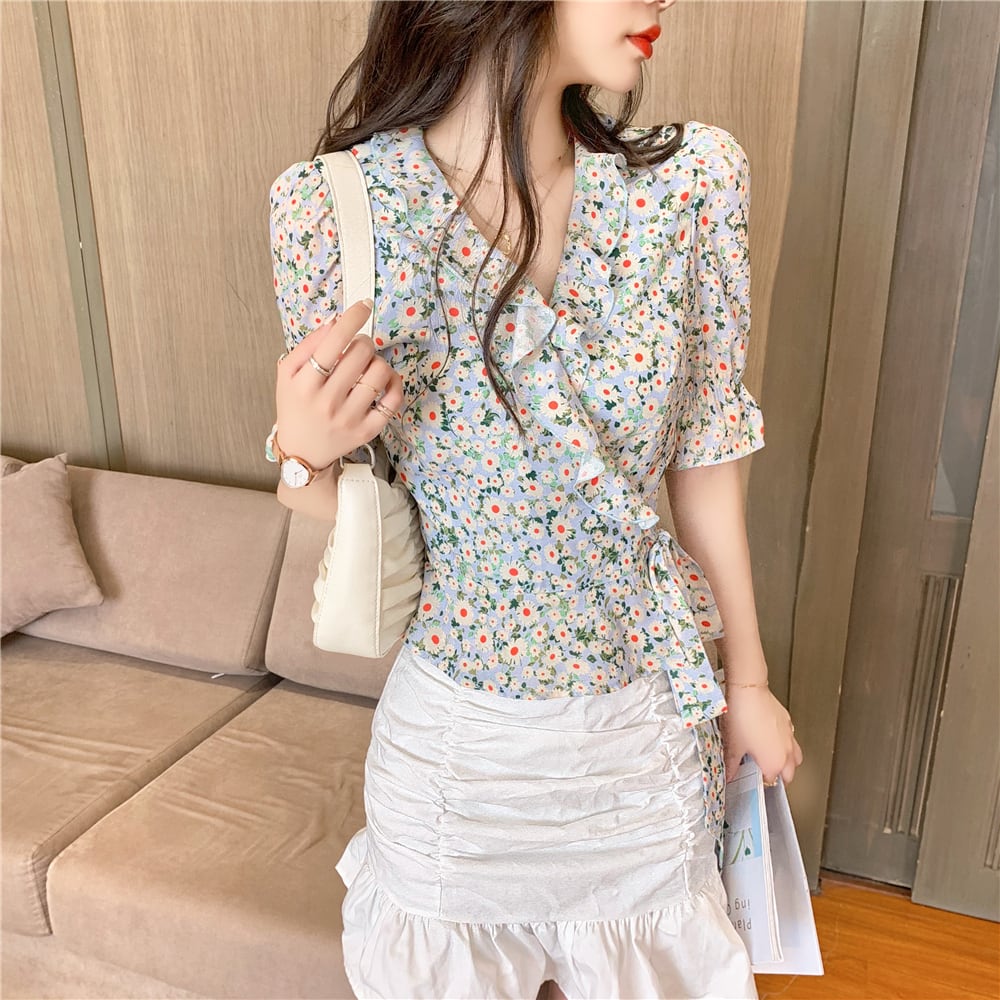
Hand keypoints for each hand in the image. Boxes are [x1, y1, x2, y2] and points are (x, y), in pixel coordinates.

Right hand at [274, 299, 404, 471]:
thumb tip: (335, 321)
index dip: (353, 318)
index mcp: (305, 384)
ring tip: (365, 368)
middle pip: (361, 352)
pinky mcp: (368, 430)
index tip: (363, 306)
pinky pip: (393, 399)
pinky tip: (383, 382)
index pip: (334, 341)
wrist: (303, 451)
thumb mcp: (287, 374)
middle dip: (362, 342)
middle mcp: (327, 401)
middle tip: (356, 349)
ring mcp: (350, 418)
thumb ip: (308, 345)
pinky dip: (393, 383)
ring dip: (376, 362)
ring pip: (380, 372)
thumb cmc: (296, 407)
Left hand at [720, 685, 802, 785]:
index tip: (752, 778)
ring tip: (771, 757)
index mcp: (774, 763)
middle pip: (789, 773)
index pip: (771, 782)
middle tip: (762, 772)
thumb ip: (732, 765)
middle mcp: (786, 752)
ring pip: (795, 757)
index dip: (760, 782)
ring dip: (787, 761)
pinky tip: (770, 737)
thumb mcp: (732, 746)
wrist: (748, 691)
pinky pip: (791, 739)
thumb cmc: (742, 717)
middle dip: (779, 776)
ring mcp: (789, 736)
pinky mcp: (788, 722)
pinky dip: (785, 744)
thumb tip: (730, 775)